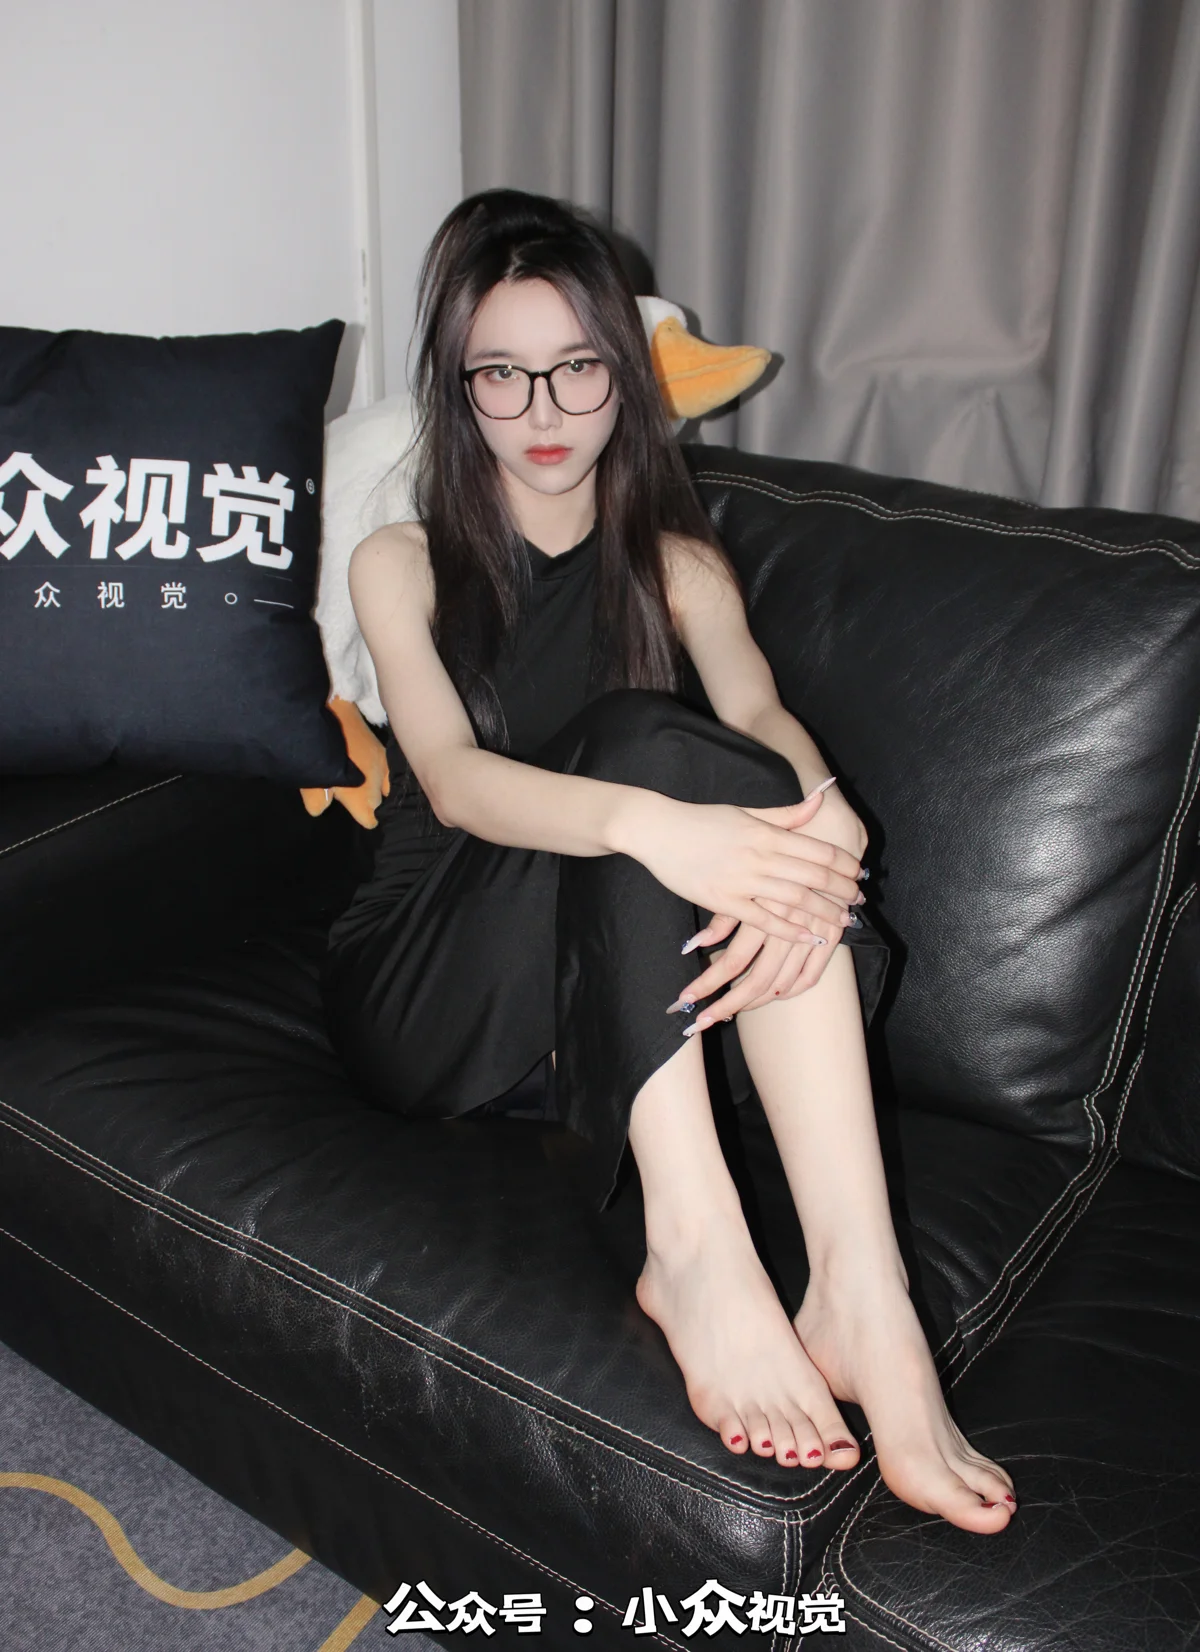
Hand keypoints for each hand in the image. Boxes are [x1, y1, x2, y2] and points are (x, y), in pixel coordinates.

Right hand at [670, 783, 871, 1020]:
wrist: (658, 830)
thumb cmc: (703, 819)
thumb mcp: (747, 810)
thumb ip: (786, 814)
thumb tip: (820, 800)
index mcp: (768, 832)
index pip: (820, 851)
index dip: (845, 865)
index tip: (859, 874)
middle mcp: (760, 856)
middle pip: (815, 878)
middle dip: (843, 892)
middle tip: (860, 901)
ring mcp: (742, 880)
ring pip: (796, 900)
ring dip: (825, 913)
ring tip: (844, 921)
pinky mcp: (724, 901)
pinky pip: (764, 921)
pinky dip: (791, 931)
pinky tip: (810, 938)